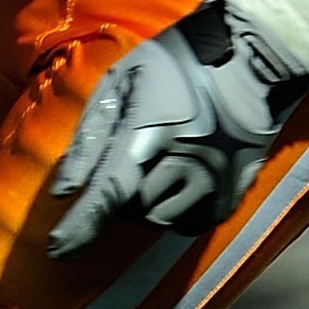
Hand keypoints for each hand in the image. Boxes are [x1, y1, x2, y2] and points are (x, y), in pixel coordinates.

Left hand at [48, 0, 308, 258]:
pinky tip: (181, 176)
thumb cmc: (176, 62)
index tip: (58, 252)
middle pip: (133, 210)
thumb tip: (64, 191)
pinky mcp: (233, 192)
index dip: (82, 225)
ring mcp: (214, 180)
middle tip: (130, 160)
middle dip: (120, 195)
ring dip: (147, 203)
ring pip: (161, 219)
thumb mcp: (122, 82)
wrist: (250, 56)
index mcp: (151, 130)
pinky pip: (190, 223)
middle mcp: (186, 161)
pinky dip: (176, 208)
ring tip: (157, 165)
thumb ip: (90, 139)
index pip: (110, 190)